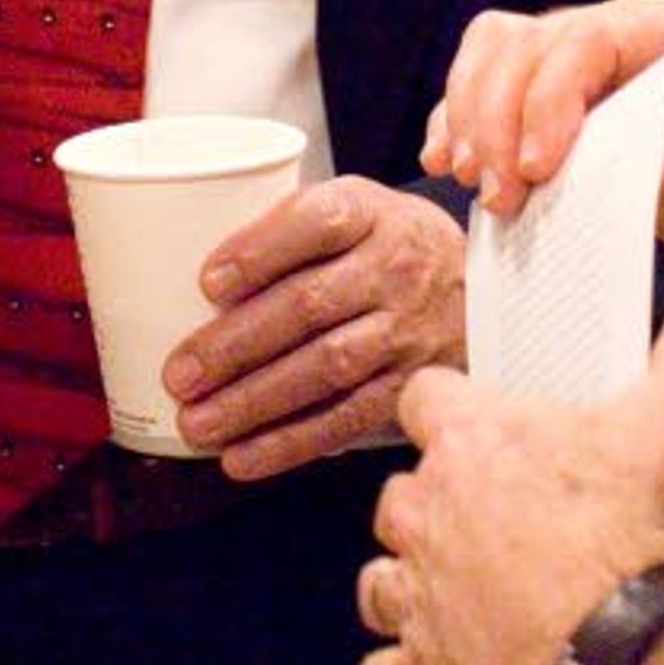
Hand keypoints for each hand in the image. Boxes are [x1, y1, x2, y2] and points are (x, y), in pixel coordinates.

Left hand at [159, 177, 461, 477]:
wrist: (483, 290)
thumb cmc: (389, 245)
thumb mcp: (355, 209)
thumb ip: (290, 232)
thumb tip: (202, 286)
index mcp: (370, 211)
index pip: (316, 223)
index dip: (259, 253)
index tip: (208, 283)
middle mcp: (394, 268)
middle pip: (309, 306)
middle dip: (235, 346)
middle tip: (180, 375)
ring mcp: (406, 330)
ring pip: (325, 368)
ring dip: (254, 402)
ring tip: (199, 422)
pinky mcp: (410, 385)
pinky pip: (347, 418)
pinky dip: (290, 441)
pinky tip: (244, 455)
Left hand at [356, 283, 663, 664]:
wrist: (628, 653)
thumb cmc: (637, 533)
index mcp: (472, 442)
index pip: (422, 397)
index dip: (448, 411)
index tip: (477, 426)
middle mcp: (428, 515)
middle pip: (400, 496)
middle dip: (434, 508)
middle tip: (490, 524)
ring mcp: (418, 598)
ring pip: (382, 583)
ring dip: (413, 588)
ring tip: (463, 598)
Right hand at [422, 0, 663, 287]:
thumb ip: (642, 172)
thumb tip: (559, 180)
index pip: (585, 42)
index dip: (545, 103)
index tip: (531, 171)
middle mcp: (633, 28)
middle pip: (528, 41)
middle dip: (496, 115)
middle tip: (494, 192)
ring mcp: (603, 60)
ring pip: (503, 52)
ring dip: (472, 110)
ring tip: (464, 174)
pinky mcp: (583, 99)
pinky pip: (506, 85)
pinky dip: (472, 117)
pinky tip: (456, 160)